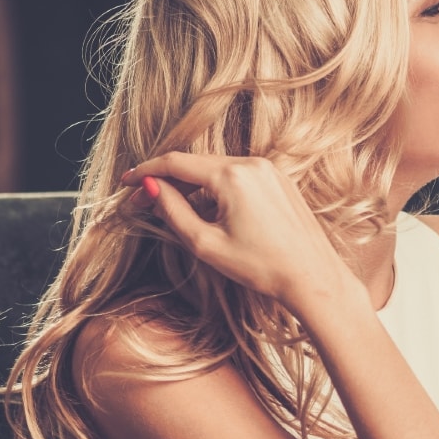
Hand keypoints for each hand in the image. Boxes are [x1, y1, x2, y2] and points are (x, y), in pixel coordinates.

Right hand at [119, 153, 359, 317]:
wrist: (312, 276)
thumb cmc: (261, 266)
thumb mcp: (205, 243)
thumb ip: (173, 210)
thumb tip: (151, 186)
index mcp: (232, 176)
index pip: (175, 162)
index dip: (145, 171)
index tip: (126, 183)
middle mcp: (252, 164)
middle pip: (195, 163)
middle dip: (166, 180)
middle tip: (142, 202)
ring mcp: (269, 170)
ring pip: (216, 169)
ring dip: (191, 185)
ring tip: (174, 211)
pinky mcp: (279, 180)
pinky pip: (237, 176)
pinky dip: (216, 188)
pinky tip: (207, 212)